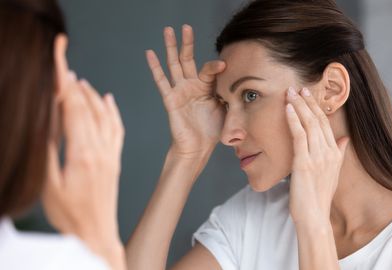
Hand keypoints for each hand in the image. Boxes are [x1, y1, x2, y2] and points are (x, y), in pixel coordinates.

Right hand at [42, 71, 124, 267]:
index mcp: (82, 154)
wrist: (96, 234)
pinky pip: (118, 130)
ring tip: (81, 82)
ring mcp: (110, 155)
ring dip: (93, 96)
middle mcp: (100, 150)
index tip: (60, 67)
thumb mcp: (49, 185)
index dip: (65, 87)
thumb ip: (48, 153)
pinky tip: (108, 100)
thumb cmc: (70, 215)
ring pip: (105, 116)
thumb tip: (45, 124)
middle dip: (75, 86)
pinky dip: (113, 112)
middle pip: (88, 109)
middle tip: (65, 68)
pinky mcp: (115, 161)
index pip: (73, 110)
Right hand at [146, 25, 225, 158]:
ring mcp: (180, 91)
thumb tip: (241, 83)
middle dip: (187, 42)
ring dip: (170, 47)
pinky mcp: (171, 99)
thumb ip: (230, 93)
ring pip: (174, 64)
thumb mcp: (227, 109)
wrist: (199, 148)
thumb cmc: (213, 130)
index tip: (224, 66)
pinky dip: (155, 67)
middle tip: (185, 26)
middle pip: (188, 59)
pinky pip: (162, 81)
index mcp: (207, 87)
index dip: (216, 66)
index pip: (209, 69)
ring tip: (167, 30)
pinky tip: (150, 53)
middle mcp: (192, 86)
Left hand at [285, 87, 348, 224]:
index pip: (325, 124)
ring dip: (298, 106)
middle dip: (307, 102)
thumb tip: (345, 139)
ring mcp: (317, 157)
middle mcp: (328, 152)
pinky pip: (298, 135)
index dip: (316, 107)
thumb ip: (339, 153)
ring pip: (308, 124)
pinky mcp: (304, 163)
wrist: (314, 216)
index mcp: (335, 154)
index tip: (308, 95)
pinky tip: (288, 108)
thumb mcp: (333, 173)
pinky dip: (293, 119)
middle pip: (318, 120)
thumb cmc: (319, 197)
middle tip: (298, 87)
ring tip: (290, 92)